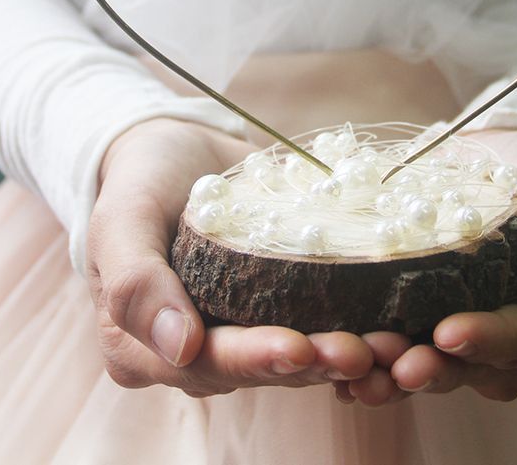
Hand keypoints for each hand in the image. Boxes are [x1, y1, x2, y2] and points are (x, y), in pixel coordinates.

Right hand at [88, 118, 373, 395]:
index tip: (301, 348)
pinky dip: (354, 324)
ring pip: (296, 356)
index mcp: (144, 347)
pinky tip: (395, 324)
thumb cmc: (139, 180)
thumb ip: (133, 281)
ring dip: (344, 353)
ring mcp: (239, 331)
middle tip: (367, 349)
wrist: (174, 148)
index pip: (206, 363)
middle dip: (314, 363)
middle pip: (259, 369)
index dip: (255, 359)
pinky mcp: (276, 307)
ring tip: (392, 343)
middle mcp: (195, 352)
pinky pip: (315, 323)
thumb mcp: (122, 217)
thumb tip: (180, 349)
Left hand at [336, 128, 516, 405]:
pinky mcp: (423, 325)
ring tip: (359, 364)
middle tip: (394, 362)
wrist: (500, 157)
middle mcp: (515, 347)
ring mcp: (466, 340)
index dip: (491, 343)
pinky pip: (398, 355)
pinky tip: (339, 363)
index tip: (450, 332)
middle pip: (475, 371)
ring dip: (392, 374)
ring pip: (433, 372)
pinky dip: (367, 363)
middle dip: (433, 369)